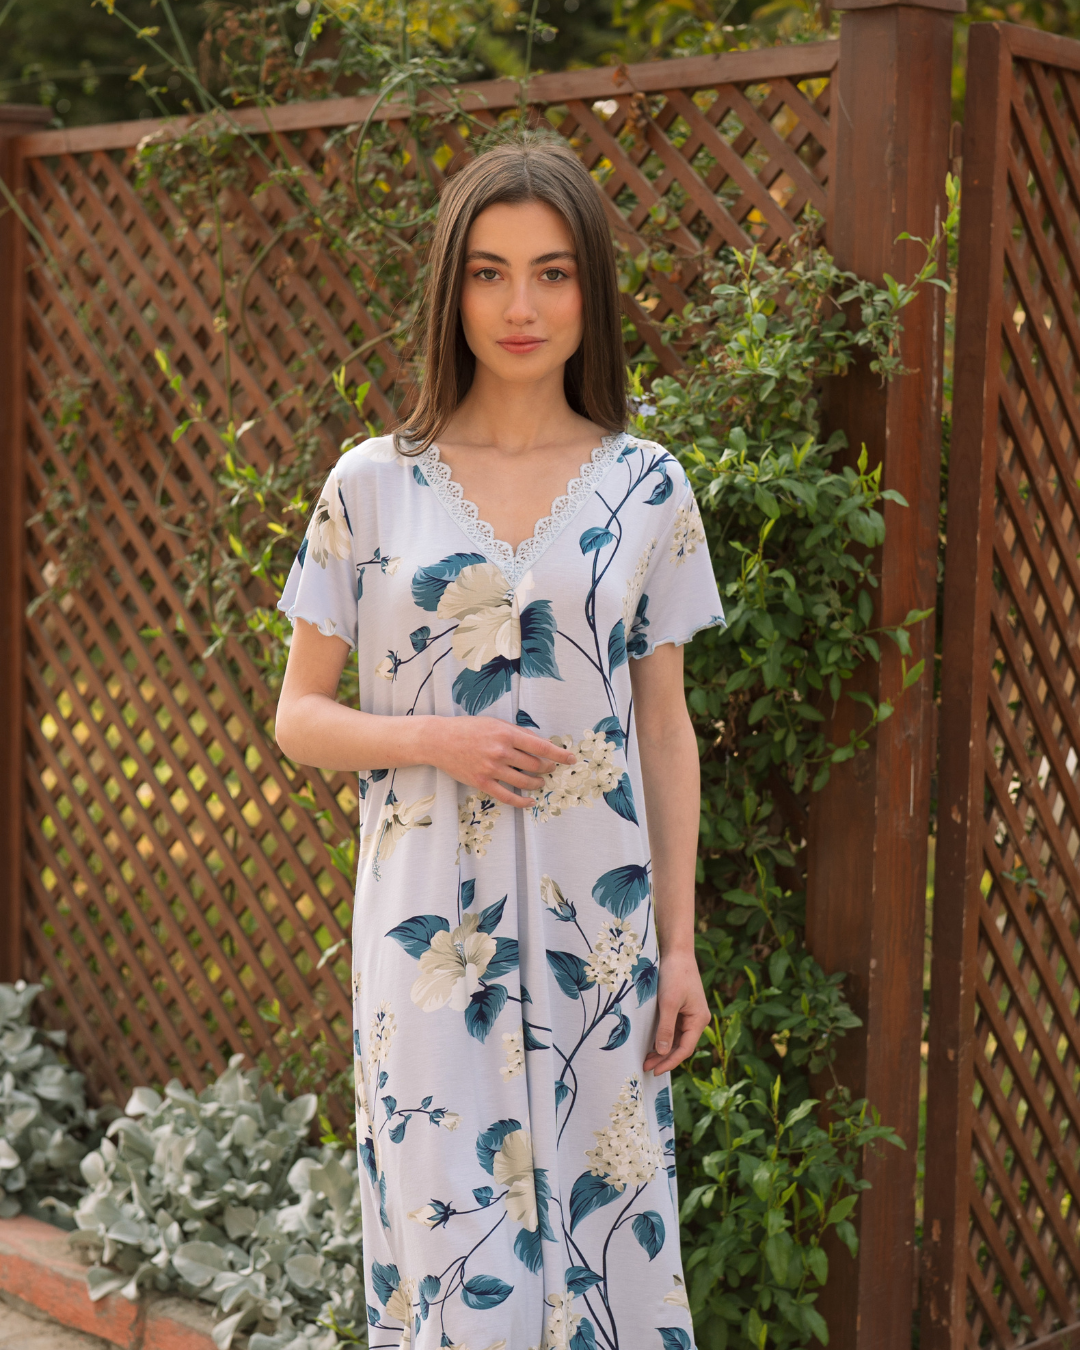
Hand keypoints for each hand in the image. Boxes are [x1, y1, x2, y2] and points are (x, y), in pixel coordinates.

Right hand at [430, 716, 576, 808]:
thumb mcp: (495, 723)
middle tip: (550, 768)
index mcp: (506, 734)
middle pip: (535, 765)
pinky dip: (522, 801)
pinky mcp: (482, 782)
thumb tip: (541, 743)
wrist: (439, 740)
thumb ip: (518, 733)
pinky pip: (507, 796)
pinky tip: (529, 802)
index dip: (559, 754)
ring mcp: (491, 768)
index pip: (541, 746)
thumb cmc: (468, 728)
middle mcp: (501, 751)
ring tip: (540, 782)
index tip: (571, 758)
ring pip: (524, 781)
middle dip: (547, 768)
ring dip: (537, 783)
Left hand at [643, 948, 709, 1075]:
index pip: (685, 1049)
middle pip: (682, 1046)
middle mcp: (697, 1019)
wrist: (676, 952)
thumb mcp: (668, 1003)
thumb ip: (666, 1028)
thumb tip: (664, 1053)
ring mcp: (691, 1014)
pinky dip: (664, 1037)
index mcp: (699, 1020)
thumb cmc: (674, 975)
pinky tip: (653, 1043)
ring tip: (647, 1058)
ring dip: (663, 1049)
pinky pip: (674, 1029)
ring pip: (677, 1039)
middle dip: (665, 1058)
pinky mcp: (683, 1008)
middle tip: (646, 1067)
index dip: (670, 1062)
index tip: (654, 1070)